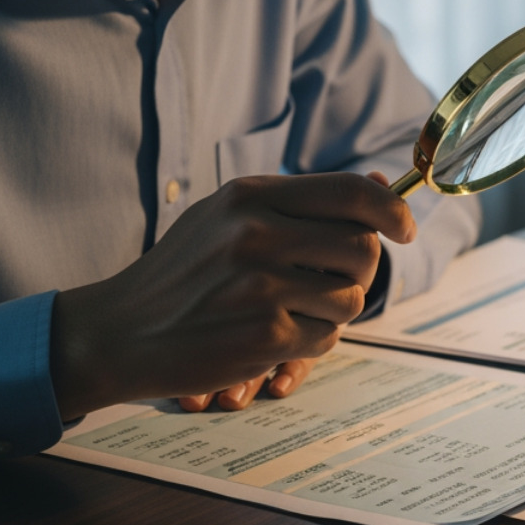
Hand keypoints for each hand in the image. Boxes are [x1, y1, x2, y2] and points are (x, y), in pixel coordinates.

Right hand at [170, 172, 393, 414]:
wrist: (119, 332)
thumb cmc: (183, 274)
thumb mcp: (228, 218)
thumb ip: (303, 202)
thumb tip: (383, 181)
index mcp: (250, 196)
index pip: (351, 191)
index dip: (392, 209)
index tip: (405, 228)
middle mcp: (255, 234)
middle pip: (362, 248)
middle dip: (360, 272)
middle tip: (333, 283)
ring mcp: (260, 286)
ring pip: (351, 298)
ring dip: (335, 311)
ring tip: (294, 310)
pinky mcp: (263, 335)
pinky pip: (327, 338)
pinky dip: (312, 342)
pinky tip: (275, 336)